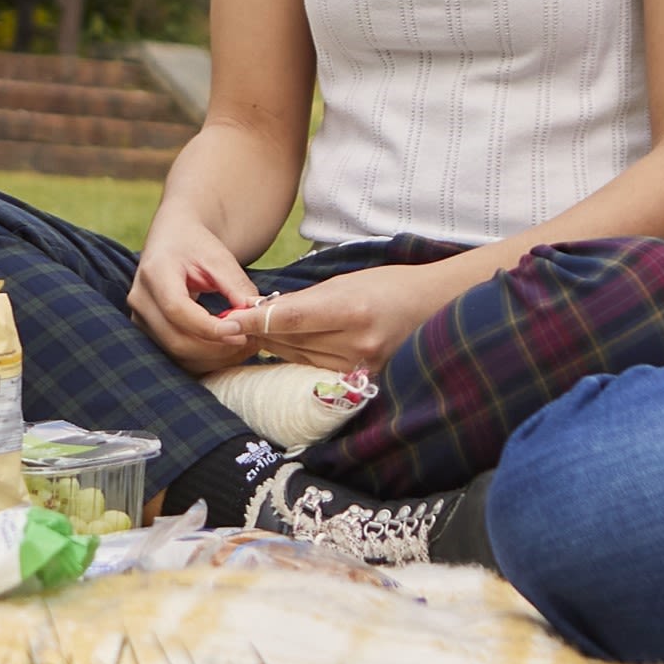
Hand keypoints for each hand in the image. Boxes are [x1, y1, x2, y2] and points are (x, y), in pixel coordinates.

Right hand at [129, 204, 265, 372]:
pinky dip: (205, 358)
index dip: (209, 327)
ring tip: (244, 346)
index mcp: (155, 273)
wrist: (172, 240)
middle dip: (217, 348)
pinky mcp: (148, 333)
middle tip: (251, 342)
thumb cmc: (195, 245)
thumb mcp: (218, 257)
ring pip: (177, 354)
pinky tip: (228, 349)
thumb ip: (236, 285)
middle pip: (176, 339)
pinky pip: (176, 357)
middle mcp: (141, 299)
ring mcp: (140, 319)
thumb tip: (257, 313)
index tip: (241, 330)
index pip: (177, 309)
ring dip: (214, 357)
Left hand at [227, 261, 449, 377]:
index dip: (255, 321)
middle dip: (259, 333)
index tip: (228, 320)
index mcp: (351, 310)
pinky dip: (299, 359)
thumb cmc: (390, 286)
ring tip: (255, 335)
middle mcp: (356, 344)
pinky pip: (318, 371)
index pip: (290, 320)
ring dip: (275, 348)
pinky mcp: (365, 381)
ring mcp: (362, 367)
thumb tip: (263, 310)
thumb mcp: (347, 282)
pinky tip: (285, 350)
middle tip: (233, 325)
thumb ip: (305, 300)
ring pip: (299, 360)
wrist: (435, 306)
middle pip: (291, 343)